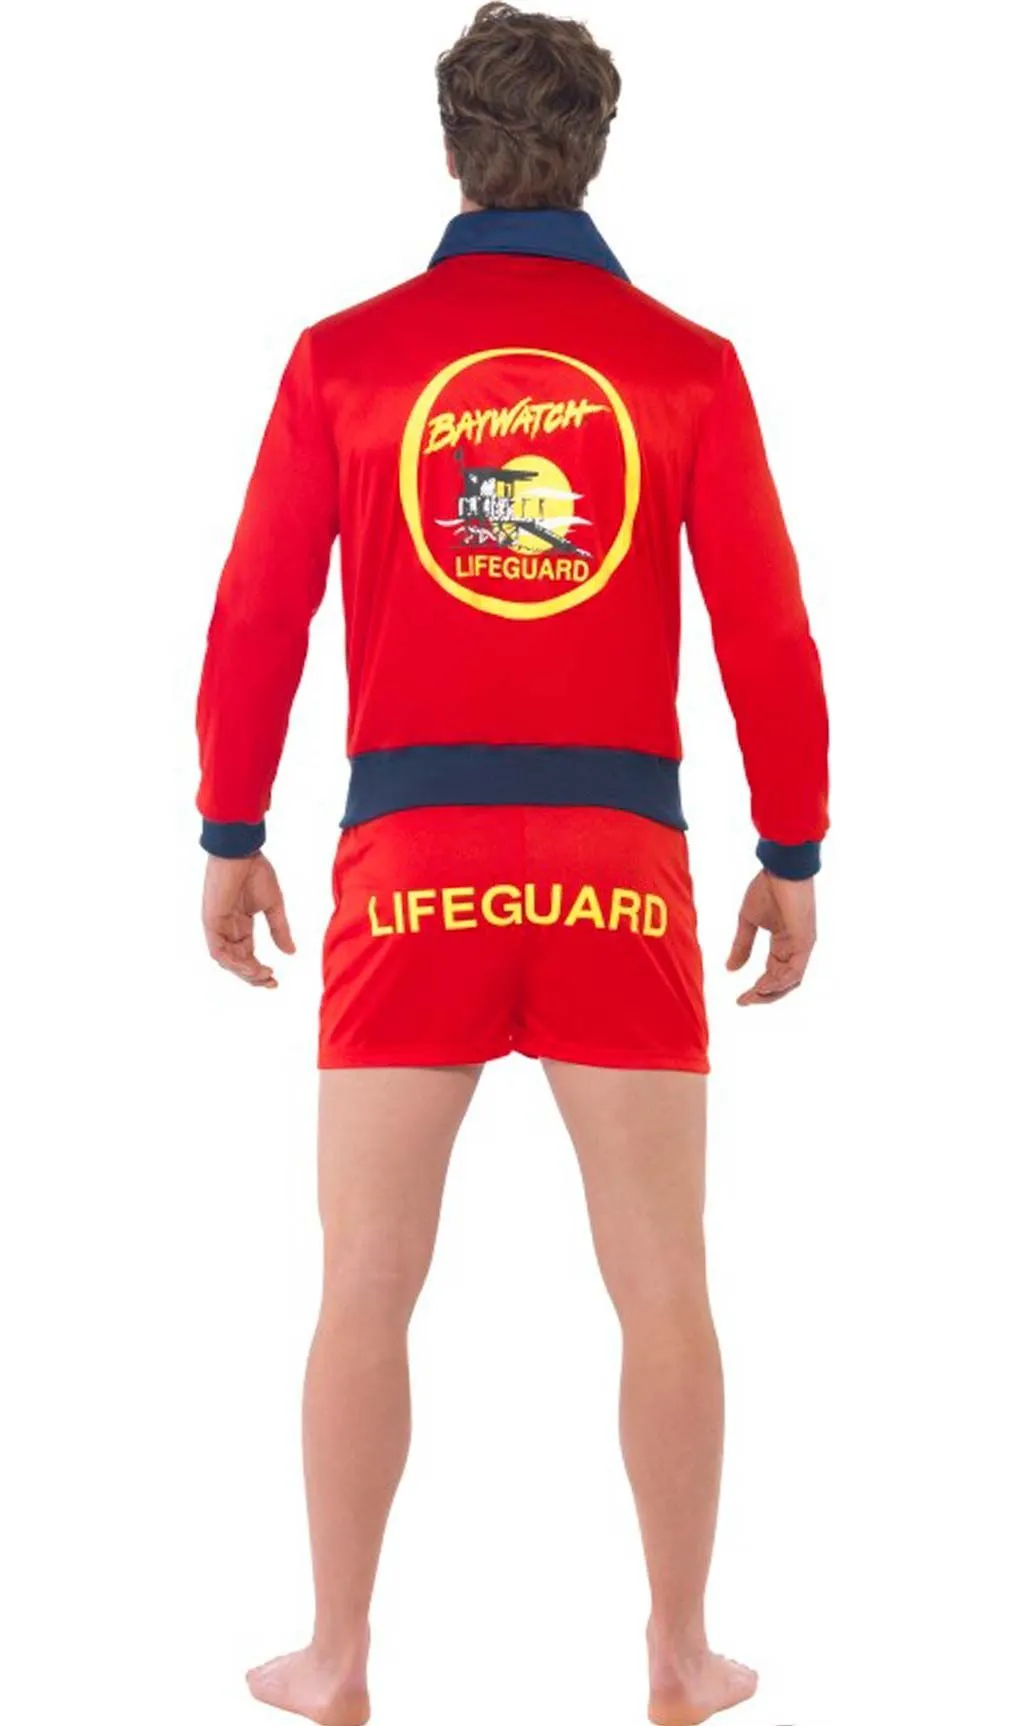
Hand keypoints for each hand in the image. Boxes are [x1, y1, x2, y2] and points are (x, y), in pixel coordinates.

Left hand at [202, 851, 294, 987]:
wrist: (241, 852)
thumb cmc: (256, 872)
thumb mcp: (273, 906)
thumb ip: (280, 930)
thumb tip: (291, 953)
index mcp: (240, 925)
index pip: (247, 956)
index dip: (259, 971)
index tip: (275, 980)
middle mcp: (227, 929)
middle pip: (237, 962)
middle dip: (253, 976)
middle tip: (271, 983)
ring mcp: (217, 926)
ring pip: (227, 960)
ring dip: (244, 971)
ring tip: (262, 975)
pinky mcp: (211, 922)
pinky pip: (218, 950)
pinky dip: (232, 961)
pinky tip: (249, 966)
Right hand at [726, 870, 816, 1005]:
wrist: (781, 868)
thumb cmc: (768, 888)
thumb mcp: (748, 921)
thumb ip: (742, 946)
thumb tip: (730, 970)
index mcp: (784, 944)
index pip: (773, 974)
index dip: (758, 989)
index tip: (740, 998)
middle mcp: (796, 948)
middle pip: (784, 983)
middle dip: (764, 996)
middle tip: (744, 1001)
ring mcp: (802, 946)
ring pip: (790, 981)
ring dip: (770, 992)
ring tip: (751, 996)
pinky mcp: (804, 942)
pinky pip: (794, 970)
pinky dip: (779, 981)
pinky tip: (762, 986)